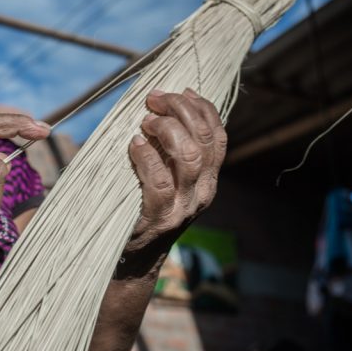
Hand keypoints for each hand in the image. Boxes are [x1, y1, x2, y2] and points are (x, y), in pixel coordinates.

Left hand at [125, 88, 226, 254]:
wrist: (133, 260)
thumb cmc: (142, 206)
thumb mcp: (166, 176)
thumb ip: (170, 149)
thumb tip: (163, 105)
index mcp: (209, 178)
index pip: (218, 135)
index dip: (201, 107)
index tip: (179, 90)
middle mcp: (203, 191)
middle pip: (204, 139)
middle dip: (180, 109)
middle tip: (153, 99)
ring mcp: (183, 207)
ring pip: (189, 157)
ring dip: (167, 130)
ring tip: (145, 122)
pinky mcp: (159, 218)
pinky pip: (159, 181)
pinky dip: (146, 157)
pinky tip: (134, 144)